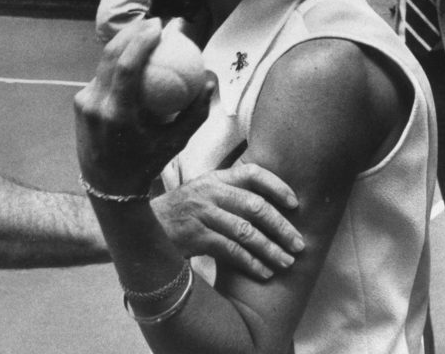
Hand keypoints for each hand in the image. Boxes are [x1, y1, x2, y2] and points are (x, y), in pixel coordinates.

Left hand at [74, 18, 212, 196]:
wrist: (109, 186)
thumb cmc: (148, 162)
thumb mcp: (176, 142)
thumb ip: (196, 112)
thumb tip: (210, 79)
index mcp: (117, 115)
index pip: (126, 67)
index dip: (140, 41)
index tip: (158, 27)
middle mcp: (96, 106)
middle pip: (110, 56)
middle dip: (131, 31)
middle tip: (154, 22)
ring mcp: (84, 104)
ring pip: (103, 63)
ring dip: (123, 43)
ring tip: (144, 32)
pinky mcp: (79, 103)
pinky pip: (102, 76)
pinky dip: (117, 62)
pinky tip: (132, 54)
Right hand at [152, 162, 304, 280]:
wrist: (146, 226)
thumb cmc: (182, 212)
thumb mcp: (204, 192)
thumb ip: (230, 192)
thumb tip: (270, 203)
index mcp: (216, 177)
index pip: (252, 172)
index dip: (277, 186)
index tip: (295, 203)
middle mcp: (210, 192)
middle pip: (255, 206)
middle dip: (281, 227)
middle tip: (298, 244)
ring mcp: (202, 214)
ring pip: (246, 232)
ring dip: (270, 250)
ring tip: (286, 262)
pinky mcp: (196, 236)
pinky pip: (231, 251)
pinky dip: (251, 263)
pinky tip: (264, 272)